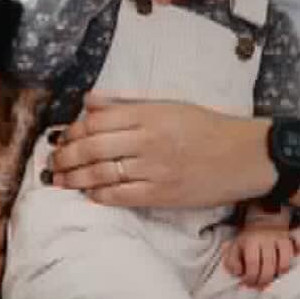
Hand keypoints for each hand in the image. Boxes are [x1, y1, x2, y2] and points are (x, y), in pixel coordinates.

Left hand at [45, 94, 273, 208]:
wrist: (245, 156)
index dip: (74, 130)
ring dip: (75, 178)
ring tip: (60, 180)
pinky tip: (89, 194)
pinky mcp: (162, 194)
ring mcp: (155, 169)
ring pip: (102, 174)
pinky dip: (100, 195)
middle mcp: (150, 140)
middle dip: (66, 156)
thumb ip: (127, 105)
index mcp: (151, 114)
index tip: (64, 137)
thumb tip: (89, 102)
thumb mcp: (170, 106)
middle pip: (93, 147)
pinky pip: (121, 196)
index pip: (98, 121)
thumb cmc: (209, 128)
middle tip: (54, 161)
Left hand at [222, 226, 299, 287]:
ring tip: (274, 277)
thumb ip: (232, 261)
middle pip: (269, 265)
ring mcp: (281, 236)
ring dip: (280, 272)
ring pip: (285, 259)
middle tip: (261, 286)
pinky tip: (295, 257)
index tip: (248, 284)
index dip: (250, 278)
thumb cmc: (249, 237)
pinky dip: (299, 251)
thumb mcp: (235, 246)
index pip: (252, 264)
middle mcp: (267, 238)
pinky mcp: (292, 233)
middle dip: (264, 280)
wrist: (263, 215)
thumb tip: (239, 273)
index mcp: (251, 240)